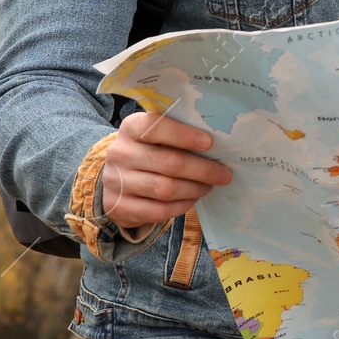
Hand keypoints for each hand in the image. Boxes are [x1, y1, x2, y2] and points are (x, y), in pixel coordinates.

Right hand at [101, 111, 230, 229]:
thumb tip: (217, 145)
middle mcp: (120, 153)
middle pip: (169, 162)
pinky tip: (192, 198)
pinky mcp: (119, 206)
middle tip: (223, 174)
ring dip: (194, 189)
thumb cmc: (149, 152)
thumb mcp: (156, 137)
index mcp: (131, 128)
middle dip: (202, 170)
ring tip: (208, 186)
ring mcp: (115, 182)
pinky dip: (181, 206)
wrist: (117, 179)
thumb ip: (179, 136)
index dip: (184, 135)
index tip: (209, 143)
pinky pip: (158, 210)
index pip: (155, 127)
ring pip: (165, 189)